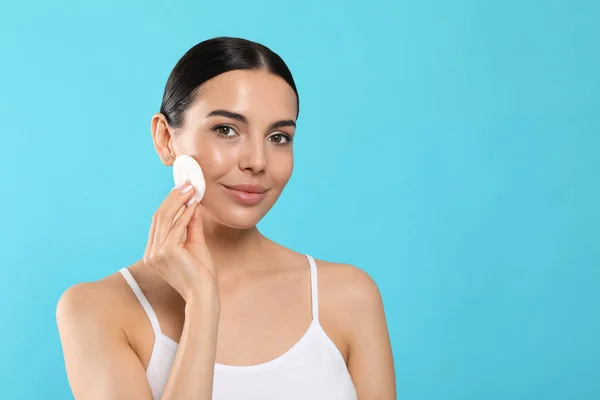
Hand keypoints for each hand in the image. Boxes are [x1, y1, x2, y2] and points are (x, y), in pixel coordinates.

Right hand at [143, 181, 217, 302]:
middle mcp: (151, 252)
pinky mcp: (167, 252)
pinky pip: (177, 226)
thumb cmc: (200, 273)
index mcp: (153, 252)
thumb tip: (193, 204)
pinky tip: (194, 204)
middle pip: (159, 216)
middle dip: (174, 197)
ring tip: (192, 189)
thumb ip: (191, 225)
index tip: (182, 189)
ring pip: (166, 218)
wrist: (203, 294)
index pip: (159, 221)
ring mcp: (157, 253)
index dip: (169, 202)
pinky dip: (186, 213)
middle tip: (187, 184)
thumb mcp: (194, 244)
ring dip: (180, 201)